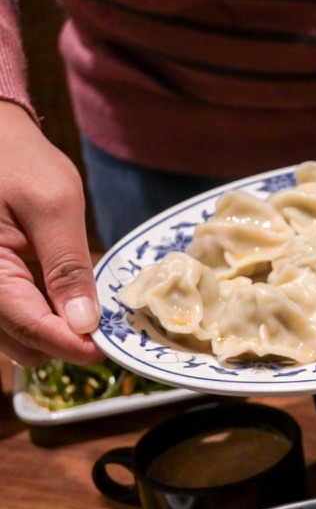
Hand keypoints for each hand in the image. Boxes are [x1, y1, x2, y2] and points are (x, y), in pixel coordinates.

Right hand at [0, 101, 100, 365]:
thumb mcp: (54, 204)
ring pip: (18, 338)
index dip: (72, 345)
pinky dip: (44, 314)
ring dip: (55, 330)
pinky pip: (15, 317)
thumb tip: (84, 324)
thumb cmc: (16, 160)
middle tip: (106, 323)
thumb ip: (68, 266)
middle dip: (65, 341)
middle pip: (22, 344)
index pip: (29, 328)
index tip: (107, 348)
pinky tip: (67, 293)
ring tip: (86, 302)